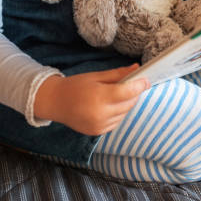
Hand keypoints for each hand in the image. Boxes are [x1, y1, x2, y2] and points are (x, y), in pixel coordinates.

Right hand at [34, 64, 148, 134]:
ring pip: (125, 113)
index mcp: (99, 97)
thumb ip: (118, 74)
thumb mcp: (96, 76)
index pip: (127, 92)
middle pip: (129, 103)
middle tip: (130, 83)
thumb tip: (137, 68)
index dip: (139, 85)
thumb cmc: (75, 86)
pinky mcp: (98, 132)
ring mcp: (99, 125)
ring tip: (113, 95)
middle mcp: (100, 114)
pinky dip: (118, 112)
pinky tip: (108, 105)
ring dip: (126, 103)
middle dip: (133, 93)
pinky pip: (117, 121)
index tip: (146, 79)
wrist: (55, 102)